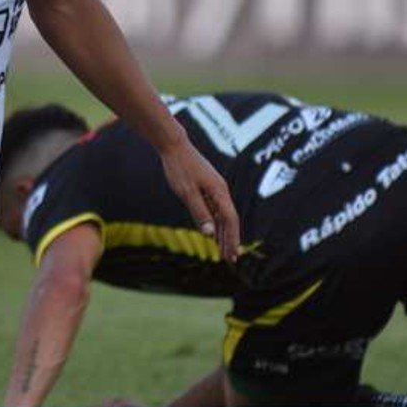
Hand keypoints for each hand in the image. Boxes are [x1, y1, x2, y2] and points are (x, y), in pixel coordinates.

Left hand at [159, 138, 240, 261]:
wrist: (174, 146)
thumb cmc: (179, 168)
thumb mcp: (187, 192)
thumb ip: (199, 212)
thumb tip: (210, 234)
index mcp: (219, 192)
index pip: (230, 220)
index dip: (232, 239)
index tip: (232, 255)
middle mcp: (220, 191)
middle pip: (229, 220)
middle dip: (230, 240)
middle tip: (230, 260)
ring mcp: (214, 189)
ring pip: (222, 216)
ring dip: (223, 234)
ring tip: (223, 251)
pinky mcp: (207, 188)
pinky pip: (215, 210)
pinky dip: (216, 224)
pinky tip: (213, 233)